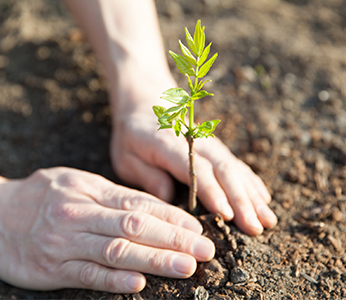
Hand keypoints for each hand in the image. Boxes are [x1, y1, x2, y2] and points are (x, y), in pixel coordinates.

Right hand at [0, 167, 213, 292]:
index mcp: (91, 191)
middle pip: (135, 226)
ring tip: (185, 268)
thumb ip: (114, 196)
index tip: (197, 229)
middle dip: (173, 239)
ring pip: (117, 251)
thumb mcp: (79, 184)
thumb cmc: (45, 195)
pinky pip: (88, 274)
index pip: (139, 204)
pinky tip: (140, 285)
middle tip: (205, 251)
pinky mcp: (53, 267)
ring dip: (154, 260)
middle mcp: (82, 214)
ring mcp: (67, 242)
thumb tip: (154, 207)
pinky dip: (114, 281)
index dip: (171, 217)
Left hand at [112, 98, 276, 235]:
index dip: (213, 192)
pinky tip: (263, 198)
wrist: (146, 106)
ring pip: (235, 169)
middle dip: (242, 200)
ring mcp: (209, 145)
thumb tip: (169, 197)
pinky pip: (237, 165)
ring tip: (268, 219)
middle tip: (257, 227)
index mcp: (169, 146)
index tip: (228, 214)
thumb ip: (147, 176)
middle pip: (224, 171)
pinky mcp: (215, 148)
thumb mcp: (126, 157)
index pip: (197, 170)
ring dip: (253, 195)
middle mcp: (196, 144)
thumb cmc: (132, 136)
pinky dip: (251, 182)